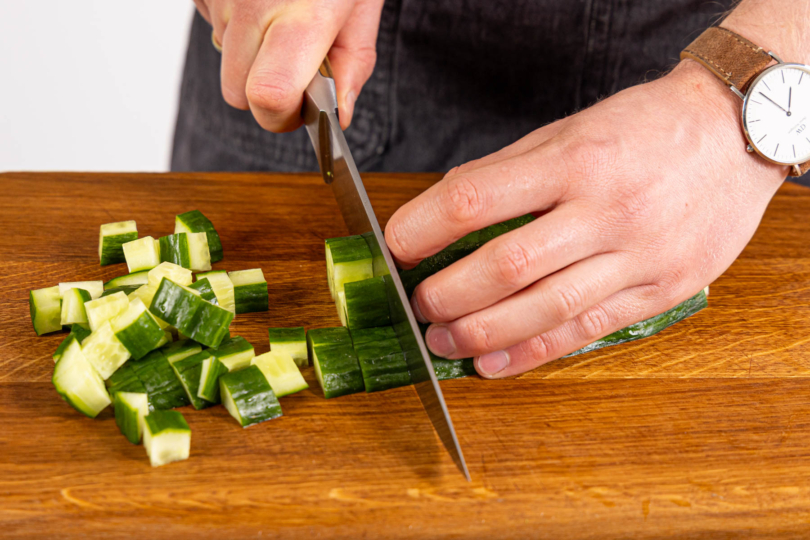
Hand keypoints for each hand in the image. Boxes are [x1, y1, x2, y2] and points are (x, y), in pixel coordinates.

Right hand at [194, 0, 383, 130]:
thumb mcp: (363, 2)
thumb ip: (353, 63)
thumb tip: (340, 116)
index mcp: (301, 17)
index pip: (267, 98)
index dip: (282, 116)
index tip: (301, 110)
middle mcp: (251, 5)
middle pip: (236, 93)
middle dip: (266, 90)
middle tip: (297, 61)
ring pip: (224, 58)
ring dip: (251, 52)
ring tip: (283, 12)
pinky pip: (212, 23)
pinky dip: (236, 23)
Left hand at [385, 60, 786, 378]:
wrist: (736, 135)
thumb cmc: (645, 128)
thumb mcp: (568, 130)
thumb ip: (507, 173)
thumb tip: (445, 214)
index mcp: (574, 160)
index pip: (474, 199)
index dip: (422, 229)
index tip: (397, 247)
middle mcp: (606, 209)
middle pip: (506, 266)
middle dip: (448, 294)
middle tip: (418, 304)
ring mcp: (638, 255)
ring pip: (545, 309)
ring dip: (482, 333)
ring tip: (443, 341)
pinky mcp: (660, 290)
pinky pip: (587, 332)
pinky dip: (533, 353)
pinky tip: (494, 363)